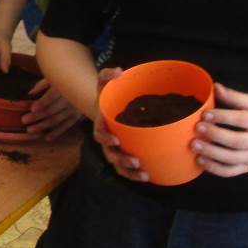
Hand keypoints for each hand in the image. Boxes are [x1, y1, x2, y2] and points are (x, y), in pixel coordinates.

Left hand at [22, 78, 80, 140]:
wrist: (88, 87)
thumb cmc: (66, 81)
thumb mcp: (55, 79)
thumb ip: (42, 85)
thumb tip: (30, 93)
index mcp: (62, 88)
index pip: (51, 97)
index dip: (42, 103)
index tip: (32, 108)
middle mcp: (68, 100)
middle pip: (51, 110)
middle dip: (36, 116)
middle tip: (24, 120)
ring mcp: (73, 110)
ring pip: (56, 120)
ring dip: (42, 126)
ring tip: (30, 129)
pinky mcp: (76, 117)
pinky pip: (66, 126)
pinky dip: (56, 133)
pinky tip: (47, 138)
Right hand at [92, 67, 147, 181]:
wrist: (110, 108)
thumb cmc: (109, 96)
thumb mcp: (105, 84)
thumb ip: (107, 75)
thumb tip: (117, 71)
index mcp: (102, 124)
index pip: (99, 132)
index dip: (105, 137)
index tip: (115, 138)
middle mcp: (107, 140)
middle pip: (110, 153)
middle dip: (121, 159)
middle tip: (134, 160)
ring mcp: (115, 150)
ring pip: (118, 165)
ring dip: (129, 171)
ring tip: (143, 174)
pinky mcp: (124, 155)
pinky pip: (127, 169)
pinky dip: (135, 175)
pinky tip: (148, 177)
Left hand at [192, 82, 247, 177]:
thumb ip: (234, 97)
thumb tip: (215, 87)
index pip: (242, 120)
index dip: (223, 117)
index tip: (205, 114)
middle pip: (237, 141)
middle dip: (215, 136)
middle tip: (197, 128)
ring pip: (232, 159)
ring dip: (211, 153)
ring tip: (194, 145)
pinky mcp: (247, 168)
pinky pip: (229, 172)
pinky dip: (213, 168)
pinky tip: (199, 160)